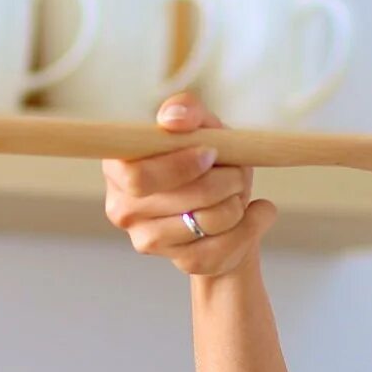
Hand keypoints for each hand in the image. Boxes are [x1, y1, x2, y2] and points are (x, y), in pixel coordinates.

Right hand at [101, 92, 276, 278]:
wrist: (229, 208)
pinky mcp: (179, 261)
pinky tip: (254, 214)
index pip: (138, 175)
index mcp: (118, 167)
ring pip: (205, 223)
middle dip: (222, 182)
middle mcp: (122, 208)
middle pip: (179, 199)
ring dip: (236, 203)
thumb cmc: (209, 161)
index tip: (212, 153)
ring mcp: (147, 240)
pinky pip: (223, 248)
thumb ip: (187, 110)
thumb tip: (173, 119)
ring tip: (240, 192)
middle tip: (238, 172)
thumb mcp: (203, 126)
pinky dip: (250, 227)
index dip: (180, 165)